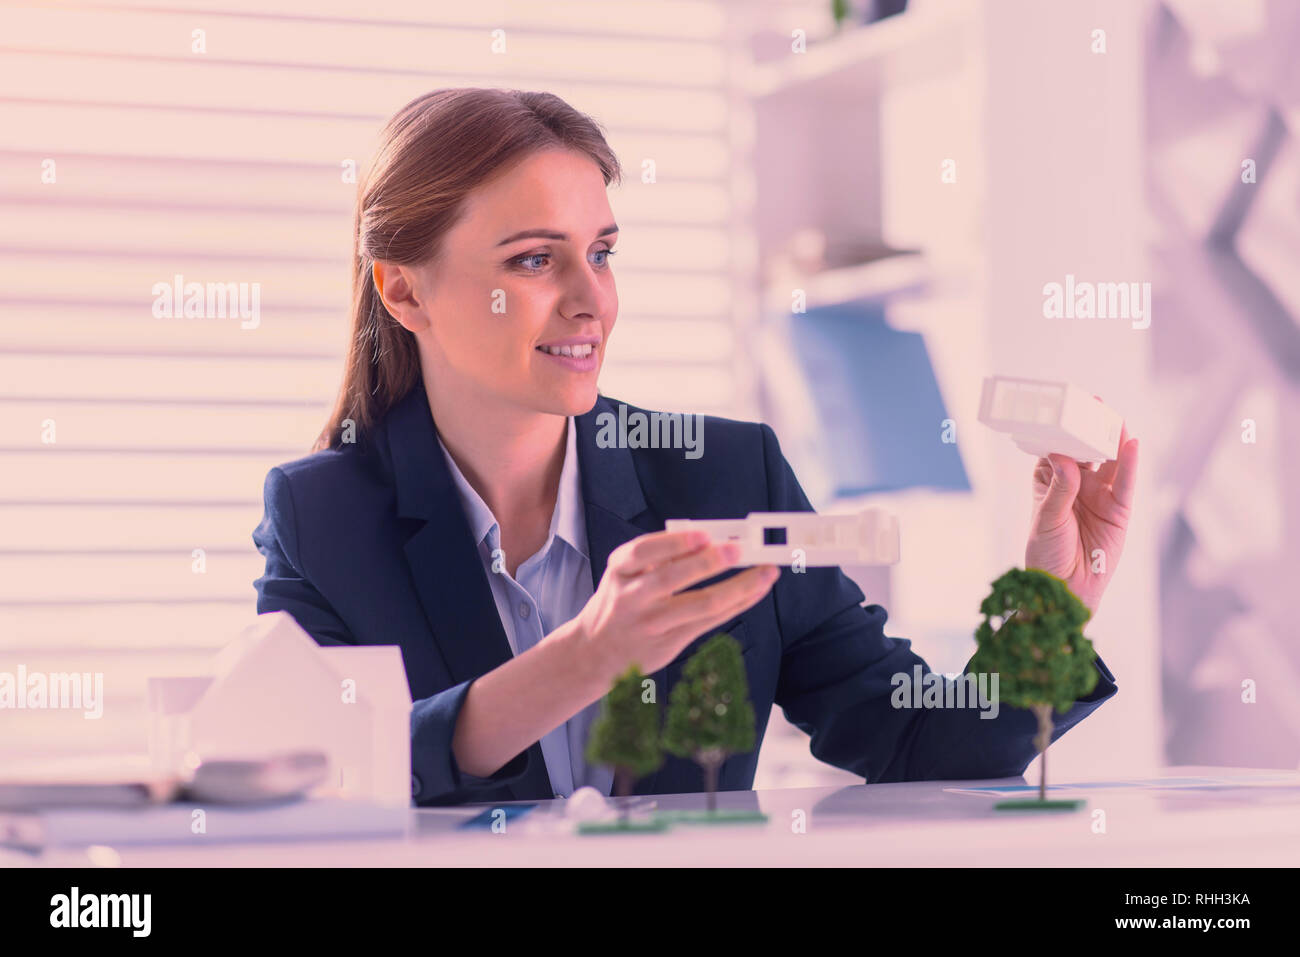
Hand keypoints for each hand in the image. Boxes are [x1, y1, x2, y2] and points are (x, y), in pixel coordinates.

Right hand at [572, 529, 779, 685]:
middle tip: (739, 549)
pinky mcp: (670, 643)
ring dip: (738, 587)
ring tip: (765, 572)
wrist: (595, 651)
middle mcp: (632, 597)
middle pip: (672, 579)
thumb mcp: (625, 574)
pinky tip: (756, 591)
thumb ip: (660, 558)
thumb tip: (713, 538)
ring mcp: (652, 623)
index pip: (644, 551)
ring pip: (700, 605)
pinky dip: (737, 604)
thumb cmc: (620, 601)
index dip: (674, 542)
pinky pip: (711, 622)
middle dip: (708, 562)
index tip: (703, 534)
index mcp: (620, 570)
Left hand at [1023, 417, 1138, 617]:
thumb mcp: (1046, 519)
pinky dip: (1131, 464)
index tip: (1060, 409)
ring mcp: (1100, 496)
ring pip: (1110, 462)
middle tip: (1092, 404)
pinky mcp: (1120, 511)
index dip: (1060, 430)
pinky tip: (1132, 444)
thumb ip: (1059, 489)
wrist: (1065, 590)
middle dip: (1089, 428)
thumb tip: (1064, 457)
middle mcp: (1077, 485)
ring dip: (1113, 440)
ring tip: (1116, 418)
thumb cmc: (1047, 555)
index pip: (1057, 449)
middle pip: (1086, 450)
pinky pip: (1127, 483)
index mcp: (1051, 482)